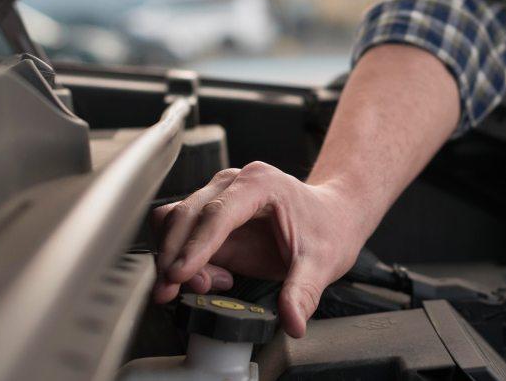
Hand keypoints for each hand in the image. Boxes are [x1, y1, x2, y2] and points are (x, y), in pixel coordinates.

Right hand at [151, 161, 367, 336]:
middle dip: (175, 257)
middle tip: (178, 293)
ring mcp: (218, 196)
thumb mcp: (322, 262)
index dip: (194, 247)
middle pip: (186, 214)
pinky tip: (208, 278)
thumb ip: (303, 292)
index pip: (217, 214)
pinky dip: (180, 257)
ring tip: (207, 286)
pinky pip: (179, 232)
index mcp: (261, 184)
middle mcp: (233, 184)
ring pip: (174, 221)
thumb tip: (293, 322)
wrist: (332, 216)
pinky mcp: (210, 215)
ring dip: (175, 257)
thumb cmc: (327, 228)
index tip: (178, 276)